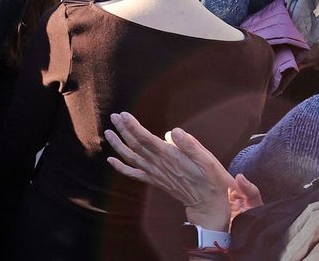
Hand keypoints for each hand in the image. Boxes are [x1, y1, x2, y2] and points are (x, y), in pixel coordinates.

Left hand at [103, 112, 235, 231]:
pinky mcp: (154, 180)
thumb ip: (190, 145)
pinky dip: (121, 168)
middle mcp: (159, 164)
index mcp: (170, 156)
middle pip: (136, 145)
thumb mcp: (207, 160)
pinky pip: (134, 174)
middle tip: (113, 116)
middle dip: (123, 130)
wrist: (207, 204)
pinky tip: (110, 160)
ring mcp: (155, 173)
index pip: (147, 138)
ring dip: (118, 145)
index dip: (133, 126)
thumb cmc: (210, 179)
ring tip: (108, 132)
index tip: (123, 115)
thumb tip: (174, 131)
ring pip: (132, 157)